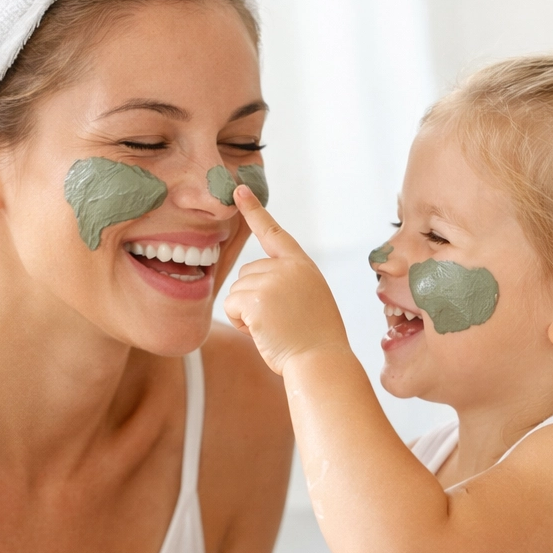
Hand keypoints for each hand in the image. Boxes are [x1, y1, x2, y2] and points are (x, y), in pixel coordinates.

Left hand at [224, 187, 349, 375]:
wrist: (321, 362)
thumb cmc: (314, 341)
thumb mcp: (309, 300)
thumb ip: (287, 284)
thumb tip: (252, 285)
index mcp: (303, 266)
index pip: (274, 234)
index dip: (254, 211)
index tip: (239, 190)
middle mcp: (287, 267)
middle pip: (246, 274)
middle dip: (252, 299)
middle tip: (279, 322)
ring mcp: (272, 280)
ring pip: (237, 291)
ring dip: (247, 314)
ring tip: (275, 328)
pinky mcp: (256, 297)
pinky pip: (231, 306)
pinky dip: (240, 323)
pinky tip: (264, 332)